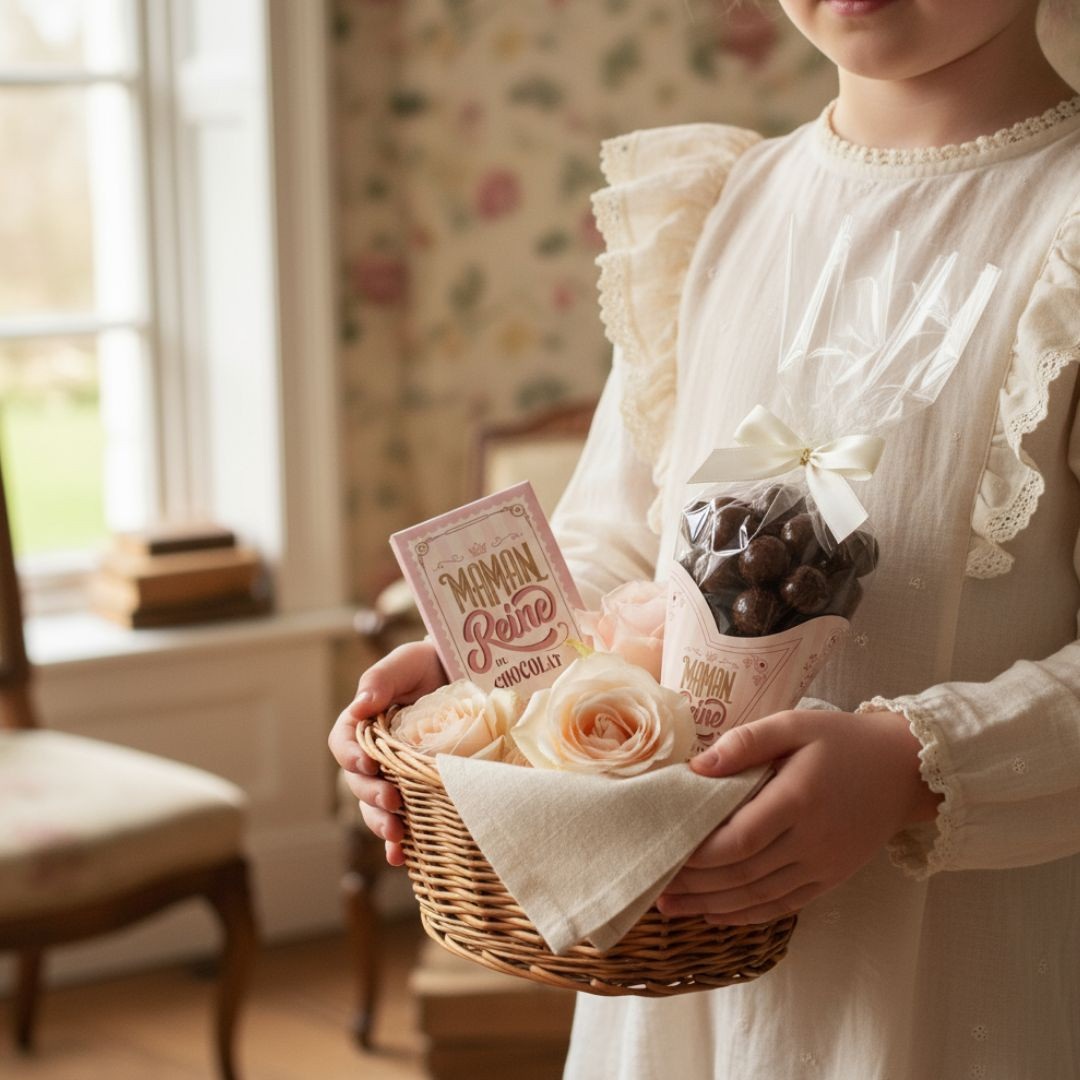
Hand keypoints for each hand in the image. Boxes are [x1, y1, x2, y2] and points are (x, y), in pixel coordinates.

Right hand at [328, 640, 446, 865]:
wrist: (471, 673)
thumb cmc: (430, 665)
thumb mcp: (406, 662)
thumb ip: (380, 680)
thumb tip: (361, 706)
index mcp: (364, 723)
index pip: (344, 744)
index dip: (351, 757)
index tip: (368, 764)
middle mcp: (377, 754)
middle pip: (359, 783)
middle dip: (372, 796)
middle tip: (392, 801)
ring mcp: (398, 775)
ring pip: (378, 807)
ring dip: (382, 824)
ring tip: (397, 835)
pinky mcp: (422, 789)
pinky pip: (408, 820)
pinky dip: (403, 842)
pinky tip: (403, 856)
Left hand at [656, 708, 939, 925]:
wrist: (904, 769)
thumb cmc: (841, 740)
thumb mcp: (794, 724)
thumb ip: (745, 742)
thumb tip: (697, 767)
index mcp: (799, 799)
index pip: (740, 839)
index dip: (700, 853)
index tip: (665, 851)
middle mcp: (813, 841)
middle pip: (743, 874)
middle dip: (694, 883)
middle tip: (653, 883)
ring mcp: (824, 866)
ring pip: (759, 896)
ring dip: (711, 905)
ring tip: (670, 906)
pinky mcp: (831, 879)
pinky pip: (783, 905)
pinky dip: (746, 914)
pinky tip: (714, 914)